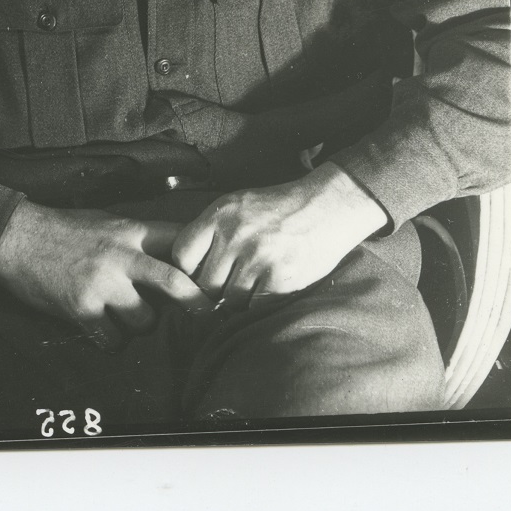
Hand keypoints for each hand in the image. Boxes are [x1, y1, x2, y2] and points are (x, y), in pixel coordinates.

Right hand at [0, 200, 212, 348]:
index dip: (200, 258)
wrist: (18, 238)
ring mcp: (102, 283)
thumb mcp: (108, 221)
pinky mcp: (81, 307)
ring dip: (141, 324)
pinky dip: (111, 339)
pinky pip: (112, 338)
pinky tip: (103, 328)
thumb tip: (175, 255)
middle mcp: (120, 256)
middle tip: (206, 313)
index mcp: (130, 231)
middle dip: (195, 301)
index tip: (213, 274)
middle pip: (173, 281)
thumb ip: (139, 238)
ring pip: (144, 320)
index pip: (178, 239)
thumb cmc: (66, 229)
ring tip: (128, 316)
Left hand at [171, 164, 388, 309]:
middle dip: (215, 289)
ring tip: (253, 284)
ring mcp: (257, 257)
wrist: (327, 206)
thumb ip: (211, 229)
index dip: (189, 270)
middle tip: (230, 284)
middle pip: (205, 283)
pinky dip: (258, 305)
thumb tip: (184, 266)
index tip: (201, 273)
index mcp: (220, 214)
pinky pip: (254, 307)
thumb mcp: (239, 204)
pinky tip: (268, 289)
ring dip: (238, 299)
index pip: (182, 254)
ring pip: (229, 299)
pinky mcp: (280, 278)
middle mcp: (235, 234)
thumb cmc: (280, 207)